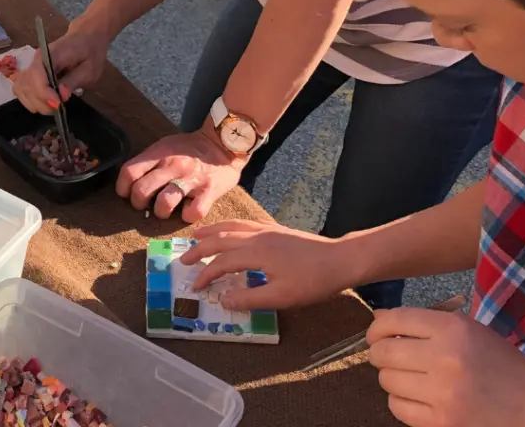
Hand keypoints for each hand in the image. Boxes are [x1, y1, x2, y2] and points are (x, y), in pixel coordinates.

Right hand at [13, 15, 110, 113]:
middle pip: (26, 85)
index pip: (36, 74)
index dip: (44, 93)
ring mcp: (32, 66)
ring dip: (34, 103)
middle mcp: (36, 59)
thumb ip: (73, 80)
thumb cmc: (90, 52)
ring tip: (53, 106)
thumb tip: (61, 95)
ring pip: (20, 89)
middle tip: (59, 107)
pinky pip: (21, 89)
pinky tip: (44, 102)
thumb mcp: (90, 68)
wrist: (86, 39)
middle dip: (41, 102)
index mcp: (51, 53)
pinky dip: (30, 100)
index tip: (58, 104)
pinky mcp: (31, 73)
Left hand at [116, 126, 245, 220]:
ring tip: (163, 210)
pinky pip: (193, 212)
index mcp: (160, 153)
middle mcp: (173, 165)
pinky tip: (188, 210)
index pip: (129, 171)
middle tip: (144, 205)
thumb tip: (130, 182)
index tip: (126, 193)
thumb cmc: (190, 148)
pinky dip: (188, 216)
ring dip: (160, 212)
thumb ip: (150, 161)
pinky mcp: (209, 191)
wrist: (223, 143)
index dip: (122, 187)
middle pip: (142, 190)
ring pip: (164, 202)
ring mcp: (191, 178)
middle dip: (138, 203)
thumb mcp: (166, 145)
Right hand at [178, 220, 352, 308]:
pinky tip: (229, 231)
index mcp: (256, 252)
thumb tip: (222, 300)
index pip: (222, 262)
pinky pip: (245, 224)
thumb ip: (249, 299)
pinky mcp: (276, 230)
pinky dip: (229, 227)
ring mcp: (267, 231)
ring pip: (232, 227)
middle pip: (222, 238)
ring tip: (197, 235)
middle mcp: (258, 237)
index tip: (194, 286)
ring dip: (212, 231)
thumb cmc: (312, 281)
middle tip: (184, 258)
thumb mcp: (281, 297)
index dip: (206, 274)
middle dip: (200, 248)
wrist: (340, 260)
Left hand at [368, 308, 524, 426]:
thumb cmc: (501, 365)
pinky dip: (401, 402)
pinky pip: (398, 408)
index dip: (377, 327)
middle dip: (379, 353)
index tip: (376, 334)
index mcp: (452, 329)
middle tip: (388, 357)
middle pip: (384, 352)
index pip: (394, 320)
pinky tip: (417, 398)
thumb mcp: (468, 330)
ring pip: (387, 381)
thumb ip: (424, 322)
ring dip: (392, 378)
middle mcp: (445, 359)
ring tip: (410, 378)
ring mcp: (443, 394)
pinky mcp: (442, 424)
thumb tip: (378, 320)